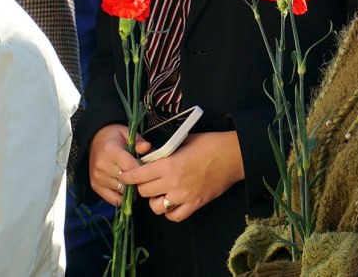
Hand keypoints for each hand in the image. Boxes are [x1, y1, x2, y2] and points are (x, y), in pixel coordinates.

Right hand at [87, 124, 151, 206]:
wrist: (95, 139)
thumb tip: (147, 147)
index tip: (148, 169)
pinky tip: (127, 189)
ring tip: (135, 181)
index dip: (142, 170)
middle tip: (143, 176)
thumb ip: (139, 141)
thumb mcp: (127, 133)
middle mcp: (102, 165)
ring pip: (122, 191)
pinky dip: (122, 197)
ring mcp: (98, 177)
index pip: (130, 166)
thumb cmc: (114, 137)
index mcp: (110, 150)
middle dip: (138, 180)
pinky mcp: (95, 186)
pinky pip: (113, 200)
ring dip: (131, 189)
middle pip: (126, 180)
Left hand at [117, 131, 243, 221]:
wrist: (233, 155)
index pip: (139, 175)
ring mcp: (184, 196)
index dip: (129, 176)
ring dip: (154, 200)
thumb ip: (164, 152)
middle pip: (145, 192)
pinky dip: (169, 212)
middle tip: (145, 180)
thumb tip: (149, 157)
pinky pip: (174, 216)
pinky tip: (171, 202)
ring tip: (159, 192)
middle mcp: (173, 182)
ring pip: (156, 207)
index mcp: (169, 164)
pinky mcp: (195, 204)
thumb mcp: (182, 141)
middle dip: (141, 186)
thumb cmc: (209, 143)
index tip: (125, 176)